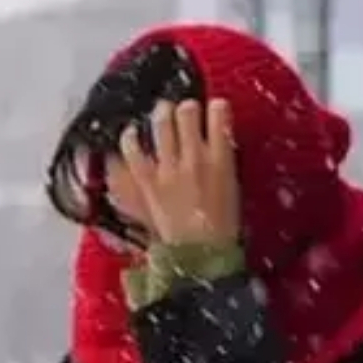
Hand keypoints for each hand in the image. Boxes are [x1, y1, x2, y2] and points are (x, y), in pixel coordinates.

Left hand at [121, 99, 240, 245]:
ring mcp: (168, 168)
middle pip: (187, 112)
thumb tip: (215, 144)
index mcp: (221, 160)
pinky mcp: (147, 180)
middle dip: (187, 108)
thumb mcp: (232, 189)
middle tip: (186, 112)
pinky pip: (133, 149)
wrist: (200, 255)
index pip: (219, 115)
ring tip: (162, 114)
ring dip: (162, 114)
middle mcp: (194, 157)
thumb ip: (223, 162)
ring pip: (161, 122)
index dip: (216, 107)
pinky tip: (132, 134)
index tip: (215, 108)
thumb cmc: (222, 229)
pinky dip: (130, 138)